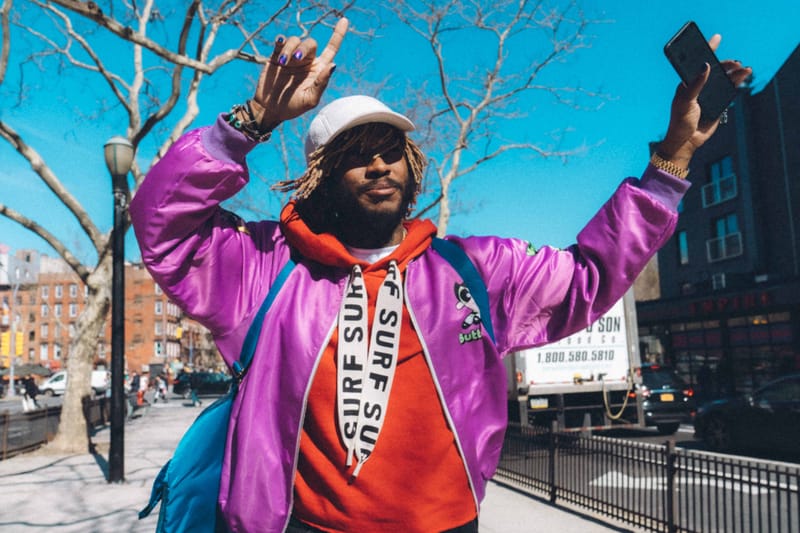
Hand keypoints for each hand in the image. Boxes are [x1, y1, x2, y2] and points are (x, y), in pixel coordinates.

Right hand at [249, 18, 348, 130]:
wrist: (270, 109)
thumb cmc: (293, 107)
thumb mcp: (310, 100)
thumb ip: (322, 83)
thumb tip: (333, 64)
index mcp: (318, 70)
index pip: (331, 49)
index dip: (338, 35)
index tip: (344, 21)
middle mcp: (306, 61)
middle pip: (310, 43)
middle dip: (304, 48)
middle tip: (297, 58)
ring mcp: (291, 58)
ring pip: (295, 41)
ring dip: (290, 48)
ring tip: (283, 62)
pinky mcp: (276, 57)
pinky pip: (281, 42)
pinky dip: (281, 41)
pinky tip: (279, 44)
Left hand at [658, 34, 751, 166]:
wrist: (687, 142)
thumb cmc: (680, 122)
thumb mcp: (685, 102)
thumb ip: (695, 85)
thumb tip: (706, 67)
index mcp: (687, 84)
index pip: (698, 63)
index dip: (707, 50)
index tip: (717, 37)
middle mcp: (699, 86)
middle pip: (715, 69)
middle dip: (725, 63)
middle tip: (734, 62)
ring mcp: (710, 94)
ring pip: (724, 79)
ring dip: (734, 72)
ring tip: (744, 68)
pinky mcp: (719, 103)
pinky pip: (730, 90)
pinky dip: (737, 82)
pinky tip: (744, 76)